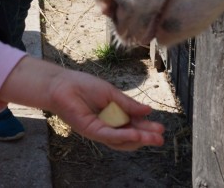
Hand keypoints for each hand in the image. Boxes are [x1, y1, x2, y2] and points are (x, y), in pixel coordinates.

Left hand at [45, 68, 164, 150]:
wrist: (62, 84)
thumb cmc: (84, 86)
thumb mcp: (111, 93)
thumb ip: (128, 104)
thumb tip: (148, 111)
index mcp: (115, 115)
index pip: (134, 124)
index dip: (147, 127)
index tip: (161, 128)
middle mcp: (109, 125)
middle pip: (130, 135)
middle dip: (146, 137)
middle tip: (161, 138)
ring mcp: (100, 129)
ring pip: (121, 140)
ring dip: (138, 139)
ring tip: (152, 138)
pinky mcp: (91, 131)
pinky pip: (109, 136)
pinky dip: (122, 136)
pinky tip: (135, 135)